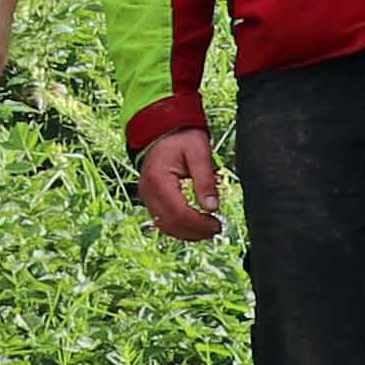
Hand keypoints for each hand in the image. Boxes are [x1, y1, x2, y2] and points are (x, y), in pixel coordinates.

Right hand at [133, 126, 222, 241]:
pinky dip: (179, 228)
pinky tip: (195, 226)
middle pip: (171, 224)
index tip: (217, 224)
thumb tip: (212, 208)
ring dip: (187, 233)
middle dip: (195, 231)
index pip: (178, 213)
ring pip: (166, 226)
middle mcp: (148, 191)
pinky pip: (163, 221)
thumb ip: (205, 180)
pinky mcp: (151, 200)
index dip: (199, 224)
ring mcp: (147, 197)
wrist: (164, 131)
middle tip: (216, 228)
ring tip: (208, 230)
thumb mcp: (199, 153)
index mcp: (159, 180)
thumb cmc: (182, 138)